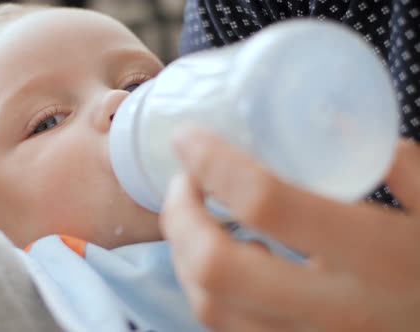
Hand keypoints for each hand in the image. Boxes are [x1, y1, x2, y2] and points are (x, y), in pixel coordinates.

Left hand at [160, 127, 419, 330]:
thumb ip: (398, 165)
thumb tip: (334, 122)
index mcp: (377, 257)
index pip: (268, 203)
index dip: (215, 163)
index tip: (189, 137)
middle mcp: (336, 311)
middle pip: (217, 267)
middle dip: (181, 216)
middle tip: (183, 181)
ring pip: (210, 306)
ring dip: (183, 253)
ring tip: (192, 215)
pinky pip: (226, 328)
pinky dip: (206, 289)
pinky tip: (224, 261)